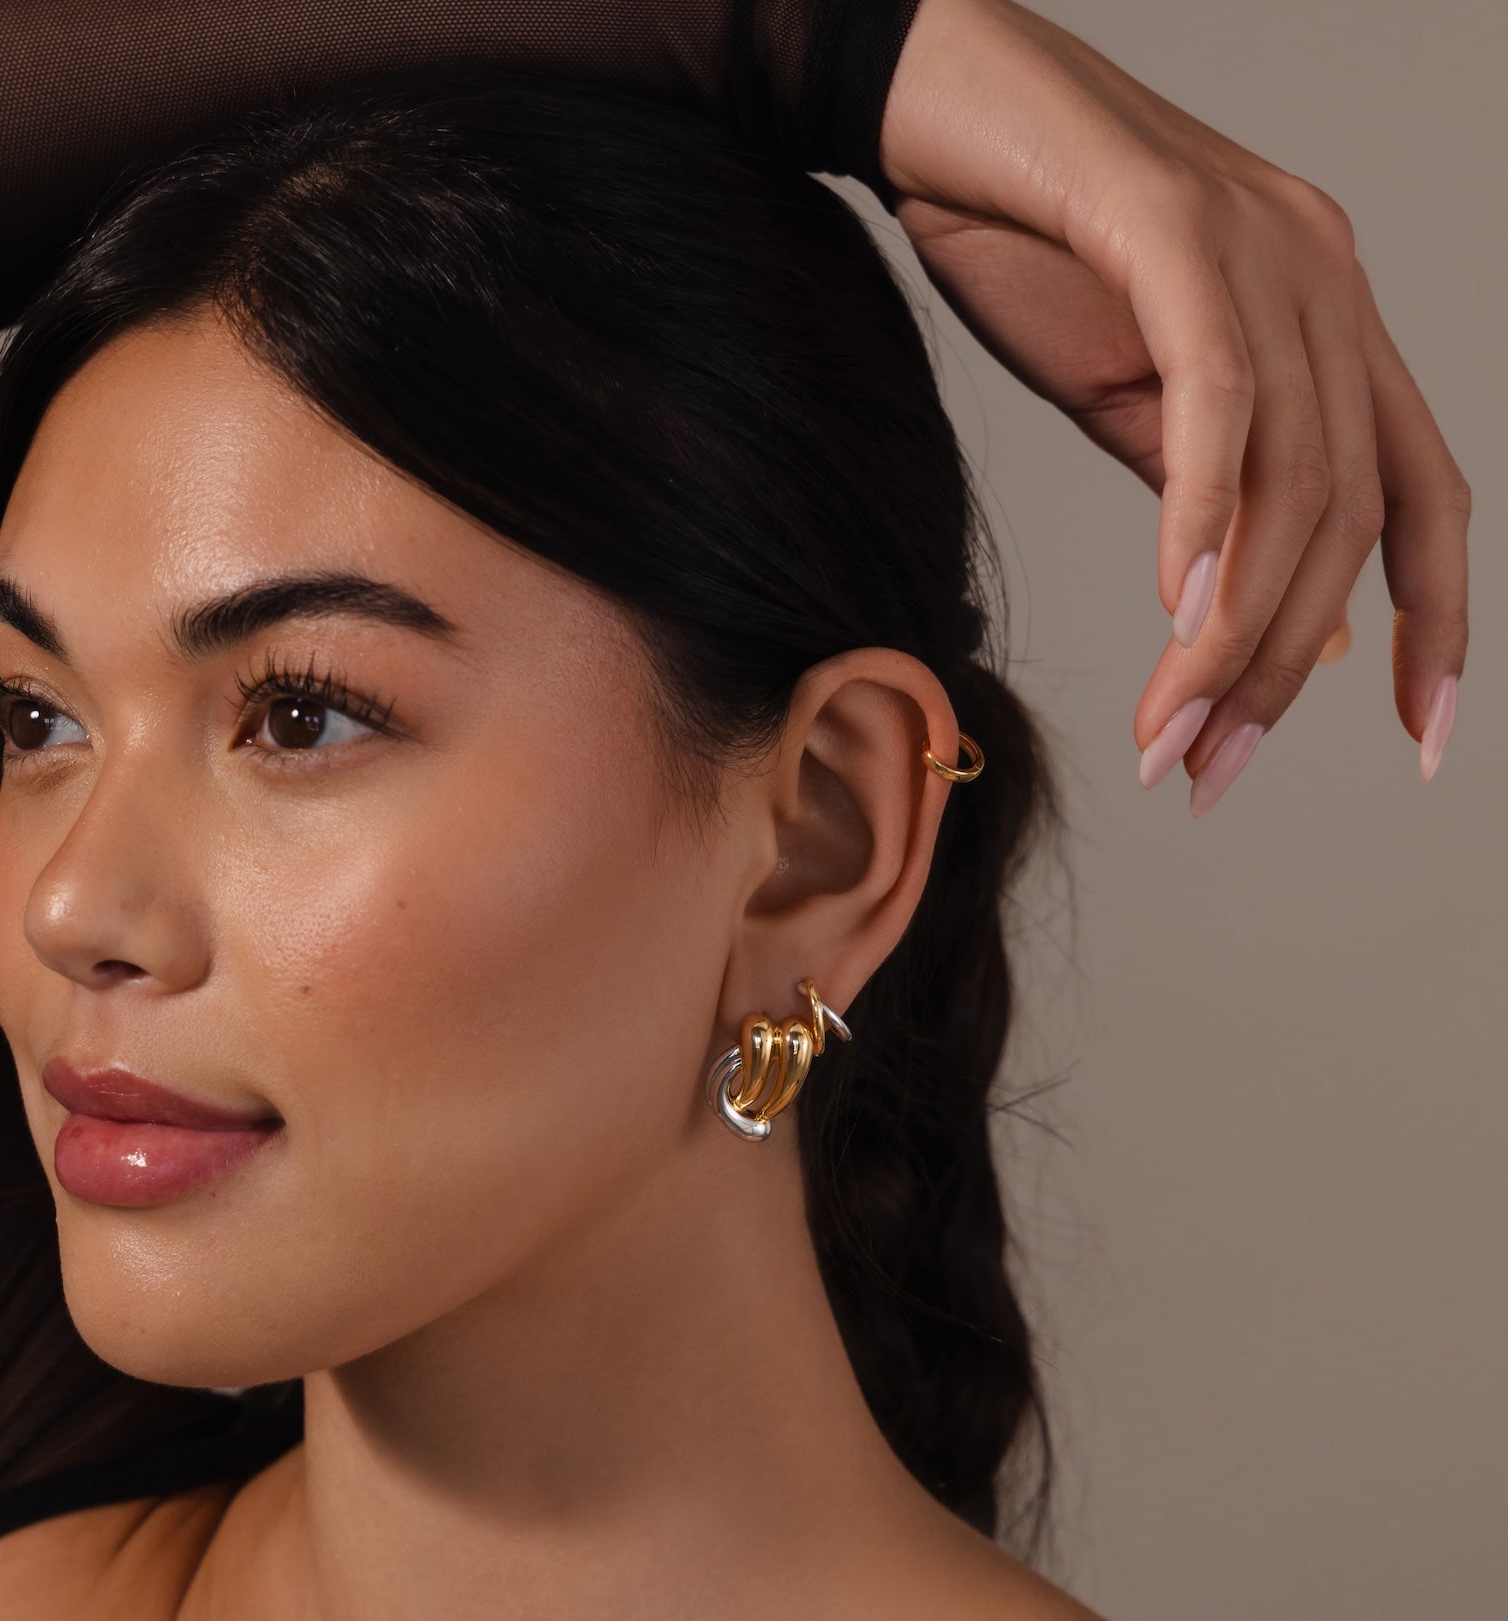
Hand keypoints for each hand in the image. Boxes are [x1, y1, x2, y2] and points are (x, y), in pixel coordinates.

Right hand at [878, 0, 1469, 811]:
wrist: (930, 102)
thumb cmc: (1016, 242)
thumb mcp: (1121, 396)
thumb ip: (1203, 492)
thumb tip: (1256, 616)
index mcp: (1327, 320)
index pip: (1421, 492)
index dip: (1436, 622)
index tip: (1418, 738)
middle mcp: (1328, 279)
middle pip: (1354, 514)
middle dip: (1286, 672)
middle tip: (1203, 773)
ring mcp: (1264, 246)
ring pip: (1294, 478)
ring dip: (1232, 634)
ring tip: (1169, 733)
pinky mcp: (1176, 228)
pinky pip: (1220, 395)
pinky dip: (1204, 515)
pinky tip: (1174, 609)